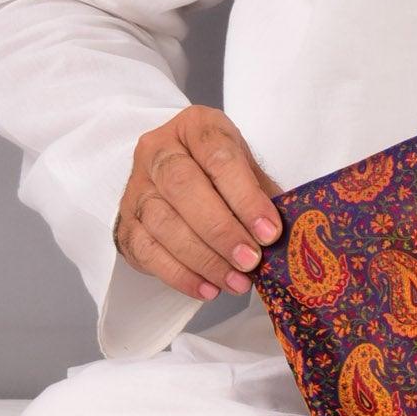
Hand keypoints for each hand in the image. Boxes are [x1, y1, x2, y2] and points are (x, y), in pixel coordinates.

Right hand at [113, 105, 282, 300]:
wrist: (175, 176)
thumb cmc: (221, 174)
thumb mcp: (248, 171)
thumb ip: (263, 196)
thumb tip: (290, 236)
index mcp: (194, 128)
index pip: (218, 157)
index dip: (245, 197)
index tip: (269, 232)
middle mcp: (158, 151)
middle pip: (182, 187)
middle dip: (221, 230)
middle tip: (251, 260)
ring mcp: (137, 187)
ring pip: (162, 222)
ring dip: (203, 259)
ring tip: (237, 281)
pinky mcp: (126, 223)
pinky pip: (146, 251)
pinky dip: (179, 275)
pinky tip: (208, 288)